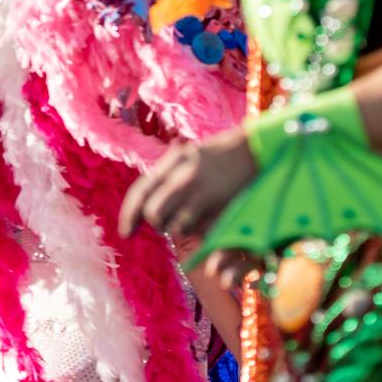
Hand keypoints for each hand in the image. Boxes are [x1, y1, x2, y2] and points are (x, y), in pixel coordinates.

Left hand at [119, 135, 256, 247]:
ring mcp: (198, 188)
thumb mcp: (190, 158)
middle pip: (153, 212)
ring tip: (191, 223)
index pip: (141, 191)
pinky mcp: (216, 201)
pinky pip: (195, 227)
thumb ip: (169, 175)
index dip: (129, 215)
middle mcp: (180, 174)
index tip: (125, 233)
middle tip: (166, 226)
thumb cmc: (221, 157)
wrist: (255, 148)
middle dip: (157, 224)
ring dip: (177, 229)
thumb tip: (149, 198)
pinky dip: (197, 232)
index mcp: (172, 162)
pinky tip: (207, 226)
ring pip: (175, 224)